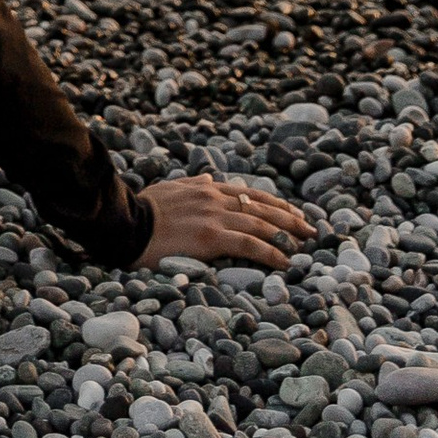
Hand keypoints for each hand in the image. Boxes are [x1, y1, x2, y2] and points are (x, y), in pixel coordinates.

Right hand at [132, 173, 311, 268]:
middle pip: (262, 208)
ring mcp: (215, 217)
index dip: (276, 203)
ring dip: (287, 236)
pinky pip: (251, 246)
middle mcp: (215, 198)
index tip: (294, 212)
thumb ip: (193, 183)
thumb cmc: (144, 209)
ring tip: (305, 247)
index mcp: (206, 187)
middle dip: (290, 219)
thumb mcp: (170, 188)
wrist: (126, 222)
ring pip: (261, 226)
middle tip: (311, 230)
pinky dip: (272, 253)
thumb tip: (209, 175)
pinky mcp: (212, 238)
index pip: (250, 194)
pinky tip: (286, 262)